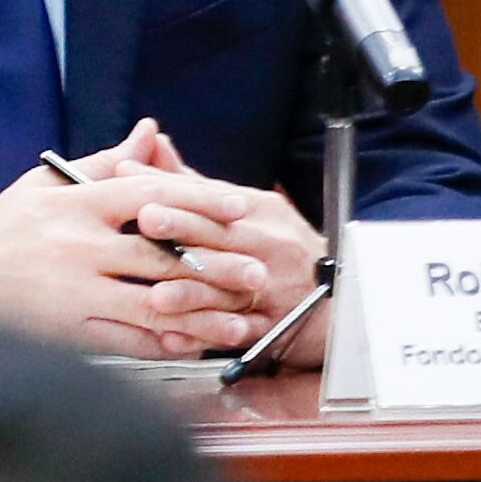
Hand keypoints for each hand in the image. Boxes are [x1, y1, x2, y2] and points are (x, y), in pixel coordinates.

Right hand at [0, 119, 285, 358]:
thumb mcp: (43, 187)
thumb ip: (103, 164)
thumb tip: (151, 132)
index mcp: (72, 204)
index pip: (150, 195)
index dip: (203, 199)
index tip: (241, 206)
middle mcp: (73, 246)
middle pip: (161, 255)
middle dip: (217, 265)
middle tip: (257, 273)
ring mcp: (67, 291)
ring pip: (152, 303)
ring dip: (202, 315)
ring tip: (239, 320)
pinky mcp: (60, 330)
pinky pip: (124, 341)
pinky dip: (163, 344)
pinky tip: (191, 345)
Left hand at [99, 120, 327, 363]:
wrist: (336, 294)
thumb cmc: (277, 244)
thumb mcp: (244, 206)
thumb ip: (192, 181)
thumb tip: (149, 142)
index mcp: (257, 212)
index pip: (214, 203)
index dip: (179, 200)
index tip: (144, 198)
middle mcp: (266, 247)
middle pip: (220, 239)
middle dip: (182, 232)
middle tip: (146, 224)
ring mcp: (270, 288)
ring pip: (226, 290)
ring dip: (190, 293)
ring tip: (158, 296)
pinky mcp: (268, 326)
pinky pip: (235, 332)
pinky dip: (202, 336)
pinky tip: (173, 338)